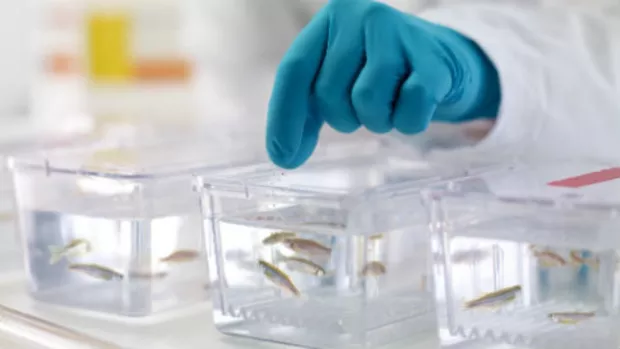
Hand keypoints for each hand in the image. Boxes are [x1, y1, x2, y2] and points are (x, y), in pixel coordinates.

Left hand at [266, 0, 499, 168]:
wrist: (443, 59)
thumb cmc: (380, 73)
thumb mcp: (336, 81)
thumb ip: (305, 113)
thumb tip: (283, 156)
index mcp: (331, 20)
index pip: (294, 70)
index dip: (284, 116)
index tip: (282, 155)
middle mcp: (363, 16)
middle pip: (329, 91)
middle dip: (344, 117)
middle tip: (364, 110)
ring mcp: (401, 34)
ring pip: (367, 100)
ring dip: (377, 120)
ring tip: (389, 106)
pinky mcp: (435, 61)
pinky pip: (408, 111)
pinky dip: (408, 123)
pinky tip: (414, 107)